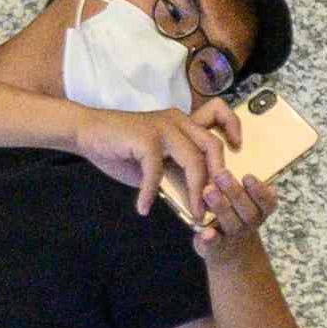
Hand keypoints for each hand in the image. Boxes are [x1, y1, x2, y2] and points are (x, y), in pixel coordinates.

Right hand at [67, 102, 233, 227]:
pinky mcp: (145, 138)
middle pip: (212, 145)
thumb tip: (197, 198)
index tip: (239, 147)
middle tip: (217, 202)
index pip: (217, 114)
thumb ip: (177, 171)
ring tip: (195, 213)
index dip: (233, 126)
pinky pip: (156, 171)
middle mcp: (176, 120)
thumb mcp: (156, 161)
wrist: (87, 134)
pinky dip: (150, 193)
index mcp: (182, 122)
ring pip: (192, 160)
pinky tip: (144, 207)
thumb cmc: (122, 148)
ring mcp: (162, 127)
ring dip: (196, 191)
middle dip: (219, 176)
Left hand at [182, 96, 278, 253]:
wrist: (226, 245)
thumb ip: (230, 152)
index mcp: (258, 204)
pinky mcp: (214, 246)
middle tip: (221, 175)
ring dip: (221, 208)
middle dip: (236, 192)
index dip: (261, 189)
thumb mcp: (235, 181)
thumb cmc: (228, 203)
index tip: (249, 176)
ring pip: (231, 224)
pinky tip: (204, 233)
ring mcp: (232, 235)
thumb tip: (229, 120)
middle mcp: (250, 220)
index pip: (268, 199)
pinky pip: (213, 245)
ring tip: (208, 192)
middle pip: (249, 210)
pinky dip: (210, 240)